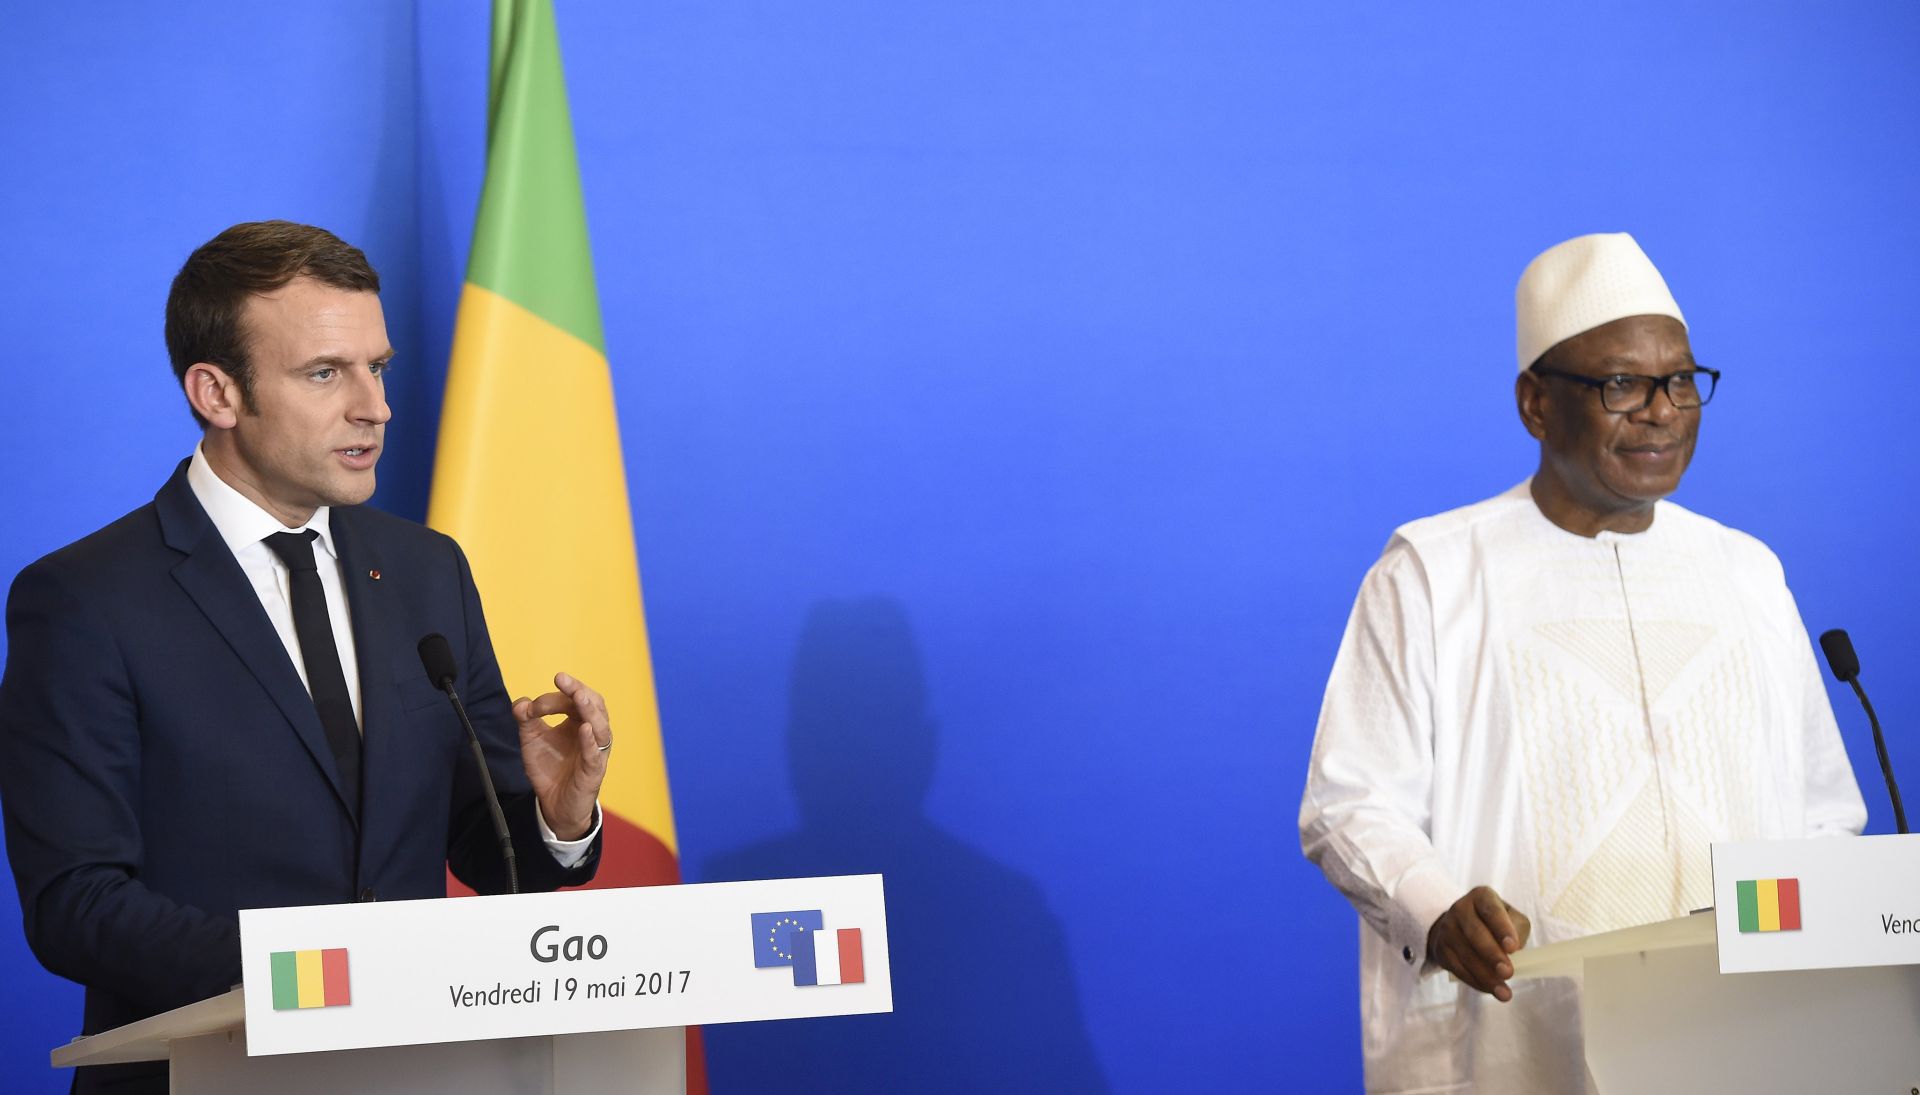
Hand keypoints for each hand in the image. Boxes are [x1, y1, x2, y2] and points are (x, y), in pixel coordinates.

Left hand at [513, 672, 608, 840]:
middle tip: (562, 678)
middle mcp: (592, 733)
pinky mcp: (592, 772)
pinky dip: (590, 742)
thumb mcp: (532, 740)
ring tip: (579, 697)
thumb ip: (526, 720)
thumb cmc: (550, 768)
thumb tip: (521, 703)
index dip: (553, 698)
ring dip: (590, 710)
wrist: (553, 805)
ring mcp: (595, 752)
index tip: (531, 707)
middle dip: (578, 690)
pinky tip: (585, 730)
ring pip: (601, 727)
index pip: (573, 700)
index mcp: (579, 722)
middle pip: (594, 705)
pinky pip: (595, 754)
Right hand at [1426, 885, 1531, 1001]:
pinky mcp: (1442, 950)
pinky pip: (1458, 969)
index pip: (1491, 910)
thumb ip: (1517, 929)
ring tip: (1504, 992)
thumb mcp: (1510, 917)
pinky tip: (1491, 990)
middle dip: (1492, 955)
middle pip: (1475, 934)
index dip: (1502, 928)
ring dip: (1486, 976)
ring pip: (1466, 955)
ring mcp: (1448, 929)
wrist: (1460, 925)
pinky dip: (1476, 982)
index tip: (1513, 947)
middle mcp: (1460, 909)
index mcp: (1481, 897)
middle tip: (1508, 972)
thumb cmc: (1494, 922)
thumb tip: (1514, 952)